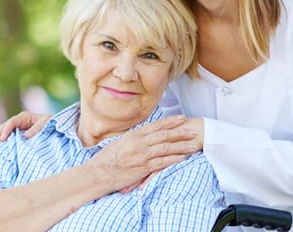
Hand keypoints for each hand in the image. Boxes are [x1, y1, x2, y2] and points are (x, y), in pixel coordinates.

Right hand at [0, 112, 51, 142]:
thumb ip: (36, 129)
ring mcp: (17, 129)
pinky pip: (8, 139)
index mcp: (24, 117)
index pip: (11, 122)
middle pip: (4, 127)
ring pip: (4, 133)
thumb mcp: (46, 123)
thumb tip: (25, 136)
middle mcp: (18, 122)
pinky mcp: (18, 137)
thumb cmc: (52, 124)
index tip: (2, 139)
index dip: (6, 130)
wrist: (56, 128)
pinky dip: (2, 143)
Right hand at [85, 115, 200, 192]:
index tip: (181, 118)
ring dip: (181, 146)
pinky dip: (173, 160)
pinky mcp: (143, 168)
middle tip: (193, 131)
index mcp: (133, 135)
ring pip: (166, 148)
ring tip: (193, 145)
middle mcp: (139, 143)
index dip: (170, 121)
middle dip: (180, 132)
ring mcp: (141, 155)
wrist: (98, 173)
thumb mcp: (119, 143)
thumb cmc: (106, 159)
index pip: (155, 126)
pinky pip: (161, 162)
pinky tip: (183, 158)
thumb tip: (141, 135)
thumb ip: (132, 139)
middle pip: (164, 135)